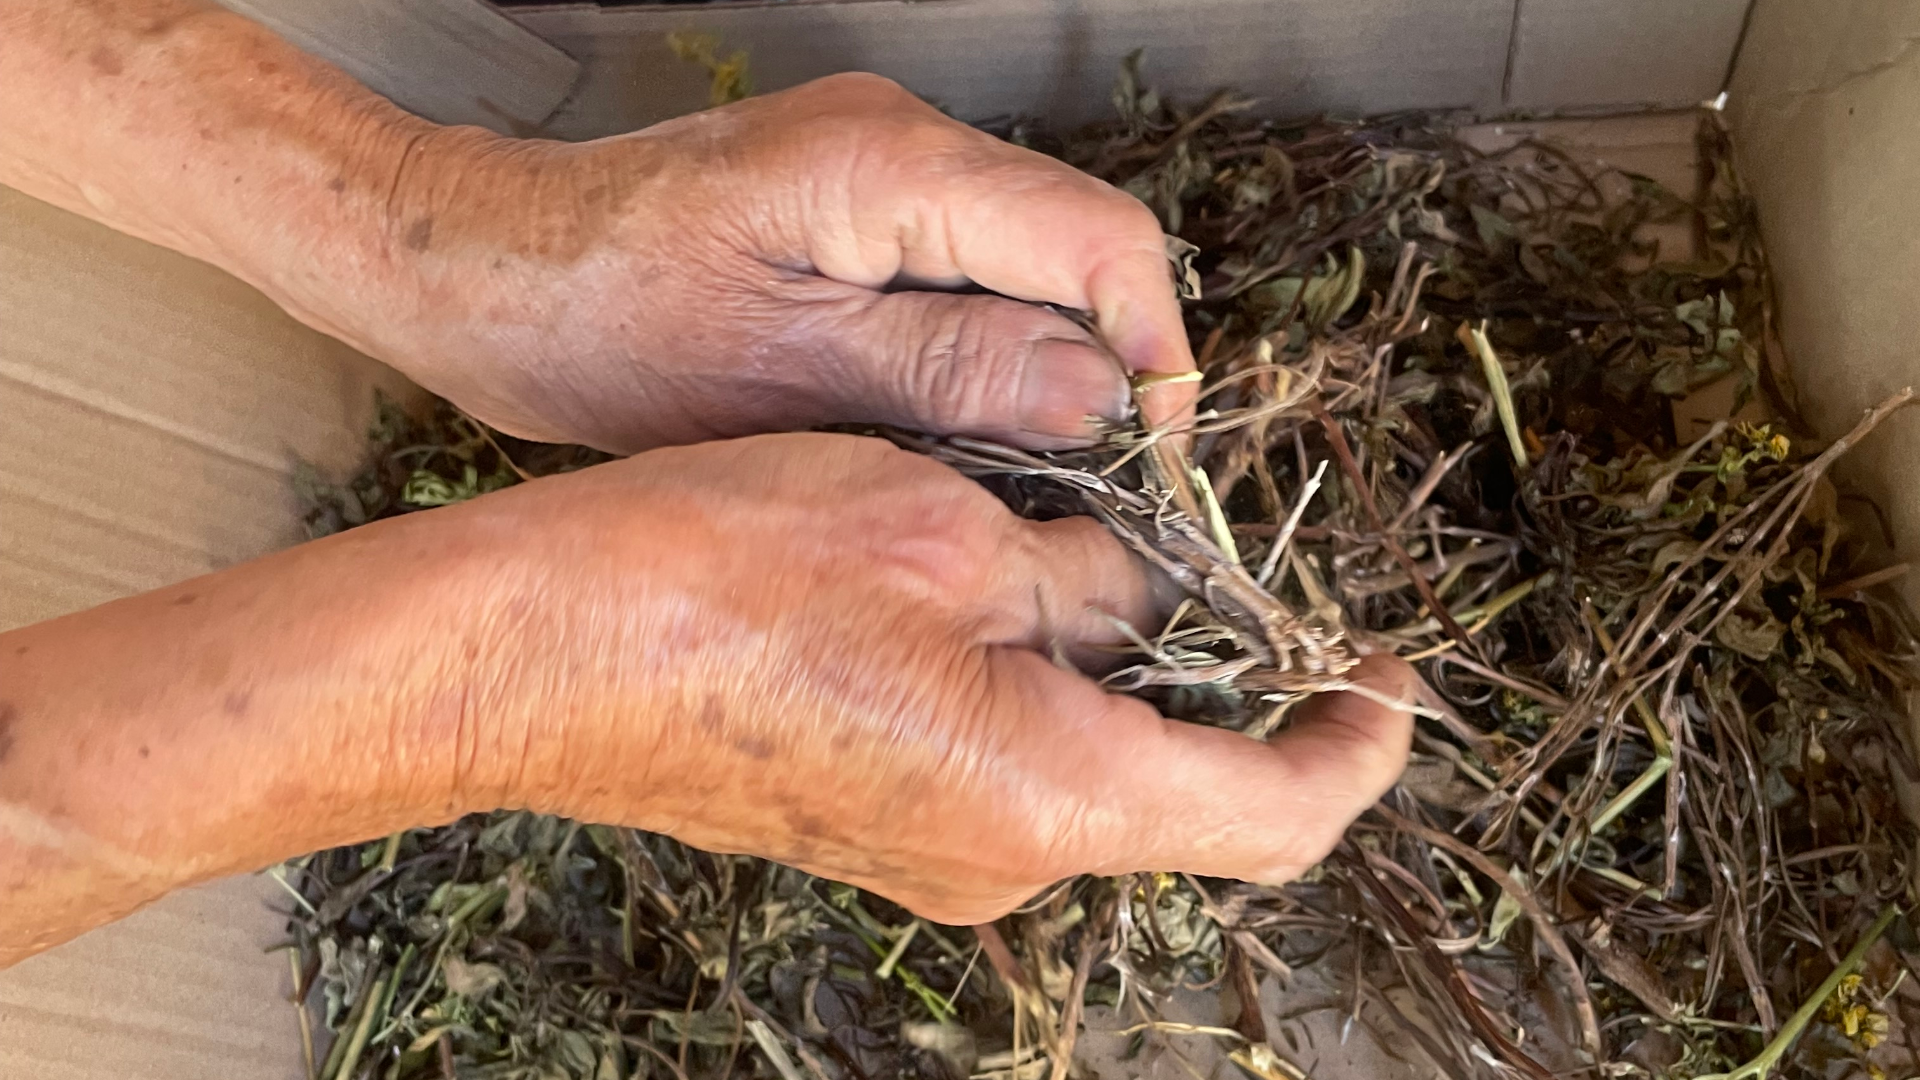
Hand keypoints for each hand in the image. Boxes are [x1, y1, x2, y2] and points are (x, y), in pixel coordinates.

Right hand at [0, 432, 1412, 959]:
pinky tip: (1011, 599)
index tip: (1387, 675)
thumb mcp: (942, 524)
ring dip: (1131, 685)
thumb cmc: (720, 571)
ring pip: (1094, 778)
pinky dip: (1052, 700)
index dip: (1356, 747)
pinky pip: (1013, 775)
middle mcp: (1001, 864)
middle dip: (1237, 693)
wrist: (531, 649)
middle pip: (1187, 800)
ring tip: (1107, 559)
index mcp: (1047, 794)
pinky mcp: (878, 831)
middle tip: (1244, 579)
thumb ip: (1079, 572)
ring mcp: (932, 861)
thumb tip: (1131, 587)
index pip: (1274, 812)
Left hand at [366, 74, 1195, 452]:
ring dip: (1040, 360)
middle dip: (1099, 363)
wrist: (480, 270)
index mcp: (889, 166)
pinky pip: (963, 265)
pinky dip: (980, 344)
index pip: (1097, 237)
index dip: (1149, 350)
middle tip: (1081, 481)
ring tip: (1008, 462)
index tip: (1147, 456)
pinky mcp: (853, 199)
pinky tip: (945, 417)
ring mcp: (879, 162)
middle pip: (1076, 243)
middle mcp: (901, 139)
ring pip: (1027, 259)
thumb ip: (947, 371)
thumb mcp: (780, 373)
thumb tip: (1098, 390)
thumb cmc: (595, 322)